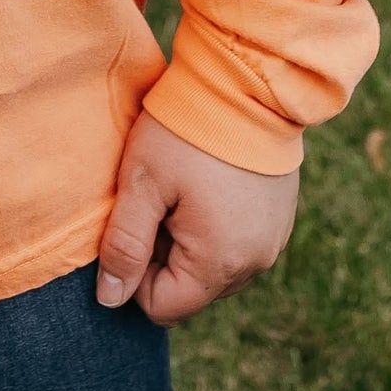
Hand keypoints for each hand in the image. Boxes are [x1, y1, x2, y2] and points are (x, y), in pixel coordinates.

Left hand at [95, 112, 298, 322]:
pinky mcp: (279, 218)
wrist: (246, 84)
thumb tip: (110, 299)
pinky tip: (207, 180)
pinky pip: (238, 242)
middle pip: (191, 288)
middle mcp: (255, 264)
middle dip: (163, 254)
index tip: (133, 221)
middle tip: (157, 198)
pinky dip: (216, 224)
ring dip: (189, 240)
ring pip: (214, 266)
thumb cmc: (185, 132)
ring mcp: (273, 241)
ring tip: (181, 186)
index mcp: (219, 264)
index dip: (135, 271)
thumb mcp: (142, 183)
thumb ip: (124, 245)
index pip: (163, 306)